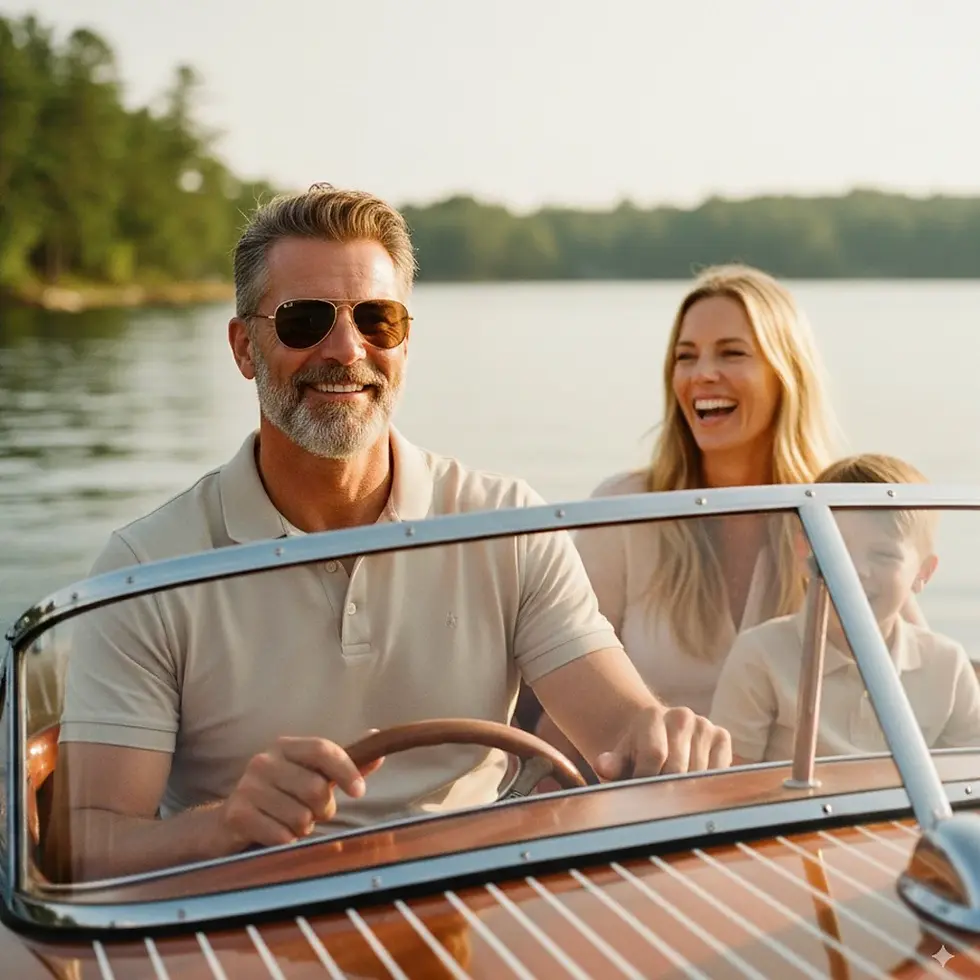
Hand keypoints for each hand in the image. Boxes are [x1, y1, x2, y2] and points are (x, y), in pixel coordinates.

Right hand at [216, 734, 384, 850]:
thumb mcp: (310, 775)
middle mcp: (264, 761)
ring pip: (300, 816)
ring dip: (304, 827)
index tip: (359, 792)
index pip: (323, 749)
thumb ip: (343, 764)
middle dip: (323, 809)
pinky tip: (276, 834)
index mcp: (285, 747)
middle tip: (315, 814)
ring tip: (292, 822)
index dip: (346, 770)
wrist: (228, 821)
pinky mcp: (238, 815)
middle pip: (315, 787)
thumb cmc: (279, 796)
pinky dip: (287, 841)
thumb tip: (379, 745)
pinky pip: (281, 836)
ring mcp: (248, 787)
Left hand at [593, 706, 731, 780]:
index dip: (646, 778)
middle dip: (666, 787)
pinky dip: (706, 783)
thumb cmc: (636, 751)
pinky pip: (719, 771)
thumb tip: (603, 765)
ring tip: (672, 786)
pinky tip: (692, 781)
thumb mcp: (620, 756)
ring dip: (686, 788)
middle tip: (657, 794)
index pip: (654, 755)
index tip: (640, 788)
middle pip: (678, 767)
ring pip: (700, 773)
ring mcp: (704, 725)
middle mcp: (681, 716)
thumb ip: (611, 763)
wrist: (657, 734)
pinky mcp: (721, 736)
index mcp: (651, 716)